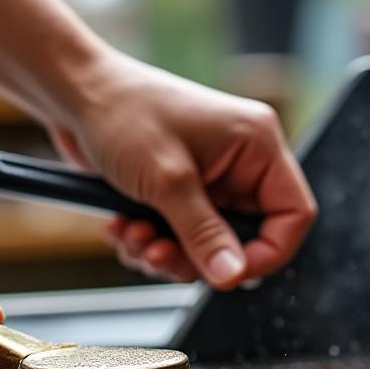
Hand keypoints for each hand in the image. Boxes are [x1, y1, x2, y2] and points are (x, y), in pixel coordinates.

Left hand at [48, 54, 316, 288]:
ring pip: (209, 246)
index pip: (293, 214)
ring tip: (133, 236)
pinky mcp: (181, 191)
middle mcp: (241, 163)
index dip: (268, 253)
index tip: (228, 275)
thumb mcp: (167, 180)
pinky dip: (151, 242)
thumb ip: (203, 233)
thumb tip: (232, 276)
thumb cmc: (122, 113)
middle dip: (198, 257)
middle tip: (159, 255)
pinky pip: (180, 238)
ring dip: (167, 253)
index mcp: (257, 146)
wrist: (75, 93)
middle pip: (246, 239)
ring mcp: (211, 179)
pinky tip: (122, 227)